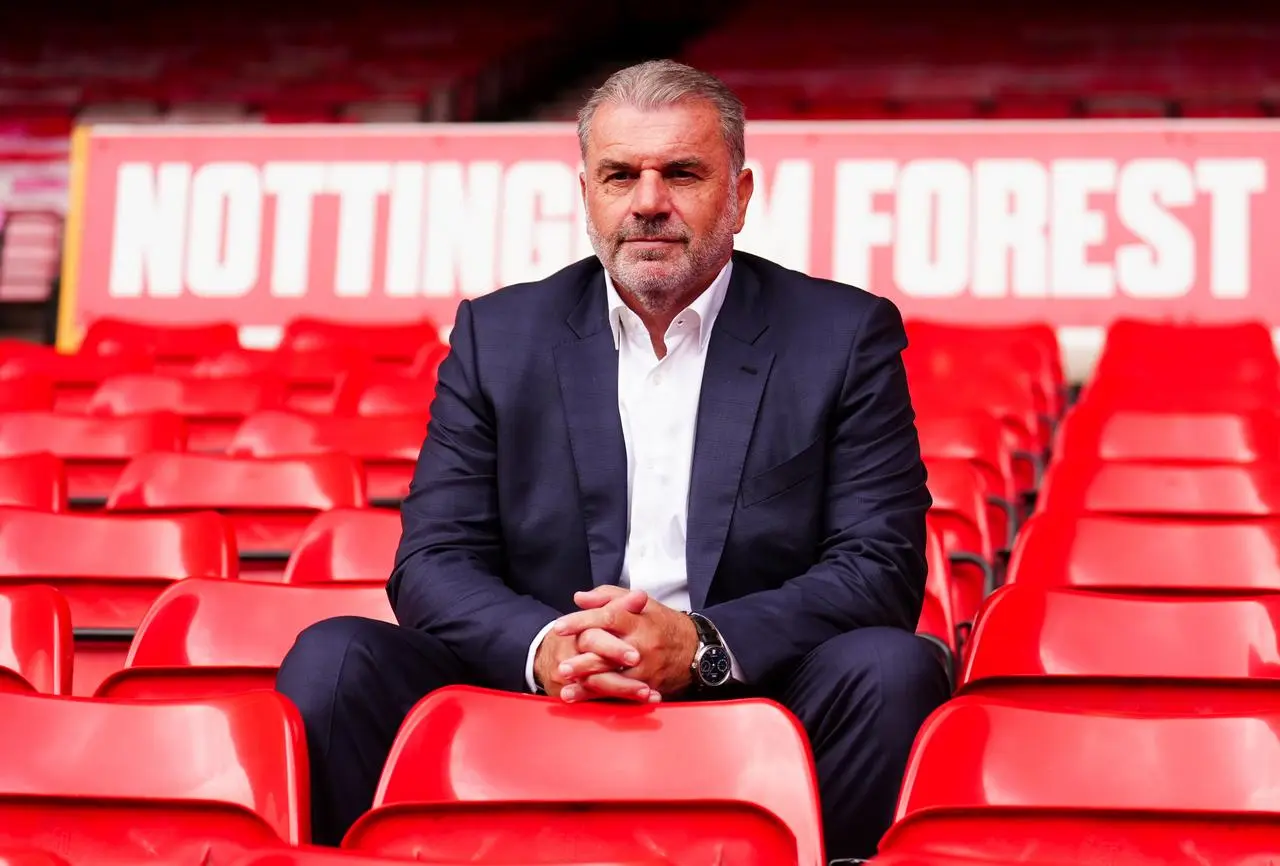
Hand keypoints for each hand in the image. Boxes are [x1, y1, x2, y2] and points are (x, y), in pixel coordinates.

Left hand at [554, 585, 698, 700]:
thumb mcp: (640, 603)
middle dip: (583, 661)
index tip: (559, 627)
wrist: (694, 649)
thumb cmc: (661, 623)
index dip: (582, 621)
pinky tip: (585, 701)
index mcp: (638, 620)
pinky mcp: (649, 685)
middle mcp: (642, 644)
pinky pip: (623, 695)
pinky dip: (603, 699)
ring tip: (566, 690)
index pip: (607, 616)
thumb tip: (579, 599)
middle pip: (609, 652)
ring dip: (588, 686)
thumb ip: (607, 597)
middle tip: (561, 666)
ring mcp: (646, 667)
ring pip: (614, 678)